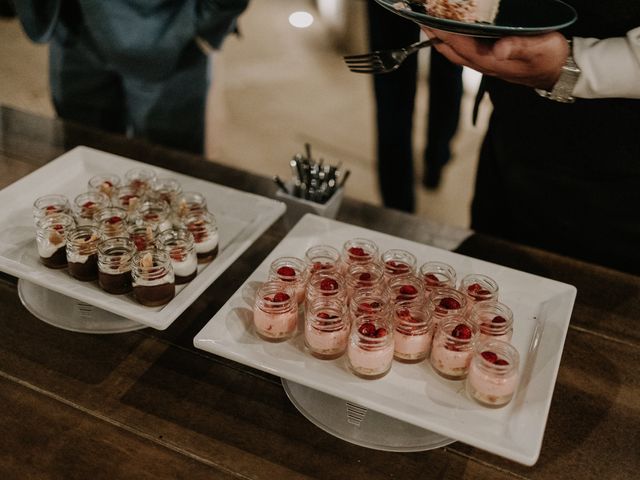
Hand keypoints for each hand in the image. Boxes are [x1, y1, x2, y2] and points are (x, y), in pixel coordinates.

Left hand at [422, 28, 569, 89]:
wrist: (557, 73)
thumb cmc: (549, 58)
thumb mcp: (539, 49)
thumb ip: (519, 47)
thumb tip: (499, 49)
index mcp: (488, 60)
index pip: (457, 44)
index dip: (441, 31)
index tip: (427, 18)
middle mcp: (481, 63)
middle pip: (448, 48)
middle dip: (433, 33)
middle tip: (420, 15)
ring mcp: (482, 62)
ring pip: (453, 50)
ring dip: (440, 35)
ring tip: (429, 19)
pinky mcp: (487, 59)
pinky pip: (462, 48)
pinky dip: (452, 37)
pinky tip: (450, 27)